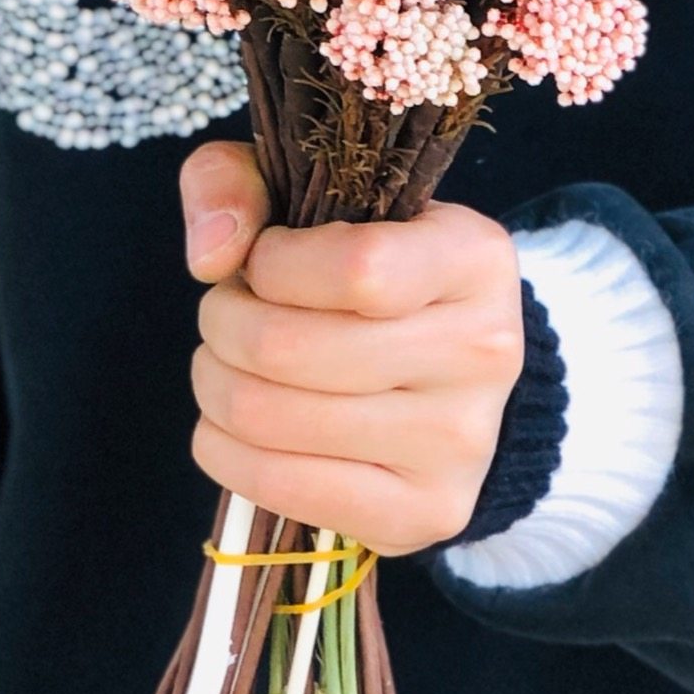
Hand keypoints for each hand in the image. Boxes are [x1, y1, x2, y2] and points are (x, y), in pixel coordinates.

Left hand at [179, 140, 525, 556]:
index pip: (358, 269)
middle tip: (224, 313)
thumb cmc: (371, 265)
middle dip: (223, 324)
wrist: (451, 372)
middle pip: (293, 349)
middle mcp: (483, 351)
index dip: (275, 266)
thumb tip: (210, 252)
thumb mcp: (320, 192)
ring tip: (227, 362)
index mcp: (475, 257)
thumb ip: (239, 179)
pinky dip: (224, 450)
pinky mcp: (423, 514)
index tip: (263, 261)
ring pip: (273, 418)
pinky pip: (280, 486)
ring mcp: (458, 443)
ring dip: (215, 384)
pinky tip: (234, 423)